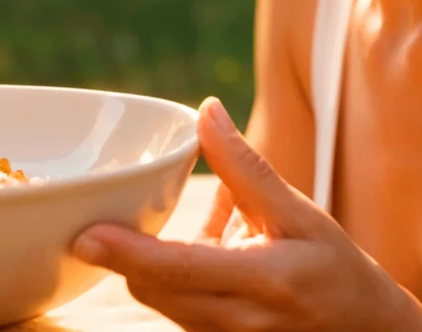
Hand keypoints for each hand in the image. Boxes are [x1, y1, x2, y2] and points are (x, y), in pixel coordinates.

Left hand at [71, 98, 421, 331]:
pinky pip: (174, 307)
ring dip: (153, 258)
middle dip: (124, 250)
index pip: (179, 270)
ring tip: (204, 225)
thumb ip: (246, 166)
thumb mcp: (300, 213)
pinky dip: (173, 274)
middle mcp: (236, 322)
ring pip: (159, 298)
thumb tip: (207, 111)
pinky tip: (212, 247)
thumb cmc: (335, 271)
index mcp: (264, 281)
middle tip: (106, 209)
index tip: (86, 235)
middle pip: (152, 288)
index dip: (127, 252)